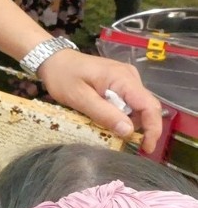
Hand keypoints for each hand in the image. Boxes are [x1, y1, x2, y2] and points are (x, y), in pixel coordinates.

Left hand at [37, 50, 162, 153]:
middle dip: (140, 127)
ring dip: (127, 121)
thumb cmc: (63, 77)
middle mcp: (130, 76)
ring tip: (108, 128)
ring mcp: (126, 78)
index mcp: (123, 78)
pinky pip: (127, 101)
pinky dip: (121, 113)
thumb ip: (104, 114)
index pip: (149, 105)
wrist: (53, 59)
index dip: (153, 128)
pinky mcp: (119, 82)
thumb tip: (129, 132)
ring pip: (137, 106)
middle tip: (123, 142)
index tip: (147, 148)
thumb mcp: (79, 98)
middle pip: (146, 107)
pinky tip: (106, 117)